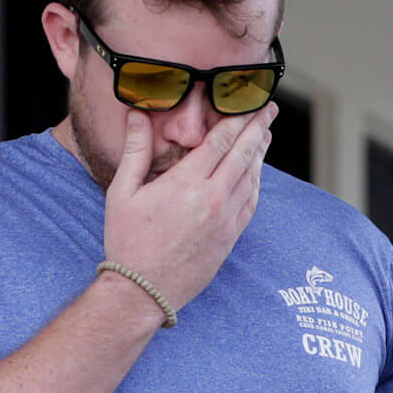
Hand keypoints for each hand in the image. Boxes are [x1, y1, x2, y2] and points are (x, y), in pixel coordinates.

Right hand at [101, 104, 274, 310]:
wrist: (144, 290)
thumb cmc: (128, 240)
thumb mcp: (123, 192)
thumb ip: (135, 150)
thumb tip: (137, 115)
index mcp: (186, 184)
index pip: (220, 141)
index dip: (237, 118)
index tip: (248, 102)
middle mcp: (213, 199)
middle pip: (244, 154)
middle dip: (258, 127)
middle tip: (270, 109)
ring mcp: (226, 219)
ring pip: (251, 177)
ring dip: (260, 153)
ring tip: (265, 134)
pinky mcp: (231, 237)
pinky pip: (251, 202)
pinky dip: (256, 181)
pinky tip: (256, 171)